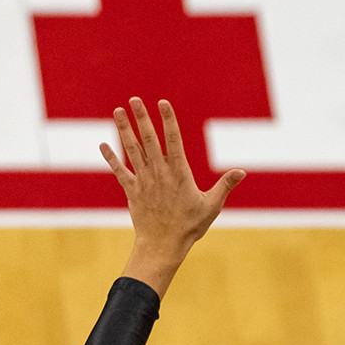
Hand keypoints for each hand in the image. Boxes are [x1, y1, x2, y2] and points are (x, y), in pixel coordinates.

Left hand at [102, 97, 244, 296]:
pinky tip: (103, 144)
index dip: (168, 120)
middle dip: (141, 118)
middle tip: (134, 99)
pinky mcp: (132, 191)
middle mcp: (159, 173)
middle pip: (148, 139)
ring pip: (132, 150)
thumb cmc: (190, 226)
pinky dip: (111, 157)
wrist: (163, 245)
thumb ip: (225, 185)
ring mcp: (143, 181)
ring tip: (118, 111)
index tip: (162, 103)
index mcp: (179, 173)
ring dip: (124, 129)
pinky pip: (119, 171)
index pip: (173, 140)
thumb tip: (242, 171)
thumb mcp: (212, 205)